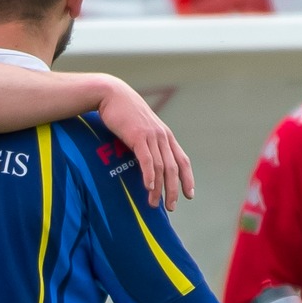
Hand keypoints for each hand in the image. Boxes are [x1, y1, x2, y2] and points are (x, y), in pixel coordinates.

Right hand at [94, 79, 193, 210]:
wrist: (112, 95)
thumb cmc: (124, 113)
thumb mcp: (141, 128)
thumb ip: (147, 142)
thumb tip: (146, 160)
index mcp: (165, 136)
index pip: (183, 160)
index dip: (187, 178)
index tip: (189, 195)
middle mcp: (162, 136)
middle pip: (174, 168)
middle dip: (173, 190)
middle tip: (171, 207)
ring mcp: (151, 136)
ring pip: (161, 167)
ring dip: (159, 188)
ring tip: (154, 204)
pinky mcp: (138, 136)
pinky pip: (147, 160)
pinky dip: (149, 175)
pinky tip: (148, 188)